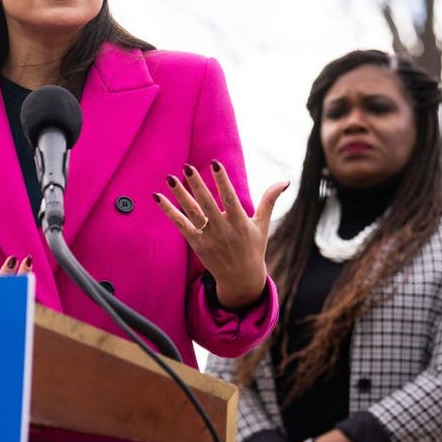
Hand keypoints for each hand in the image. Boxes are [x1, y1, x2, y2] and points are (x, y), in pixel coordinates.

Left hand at [155, 161, 287, 309]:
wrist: (241, 278)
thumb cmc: (253, 247)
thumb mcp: (262, 224)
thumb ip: (269, 200)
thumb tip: (284, 181)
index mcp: (240, 223)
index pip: (230, 198)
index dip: (222, 180)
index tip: (215, 163)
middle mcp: (223, 230)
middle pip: (207, 204)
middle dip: (197, 185)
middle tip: (187, 167)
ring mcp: (208, 238)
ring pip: (192, 213)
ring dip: (180, 195)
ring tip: (169, 178)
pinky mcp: (196, 244)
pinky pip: (180, 225)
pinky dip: (169, 211)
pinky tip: (158, 197)